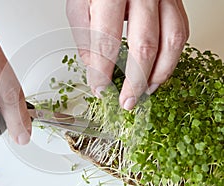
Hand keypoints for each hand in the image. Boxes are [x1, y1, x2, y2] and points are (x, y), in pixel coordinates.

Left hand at [67, 0, 188, 109]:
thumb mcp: (79, 4)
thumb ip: (85, 37)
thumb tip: (95, 68)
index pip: (107, 42)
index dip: (103, 71)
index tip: (100, 89)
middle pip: (145, 46)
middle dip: (136, 81)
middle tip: (127, 101)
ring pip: (172, 41)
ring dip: (160, 73)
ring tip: (146, 91)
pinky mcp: (174, 0)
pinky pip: (181, 31)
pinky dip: (172, 56)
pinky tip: (159, 70)